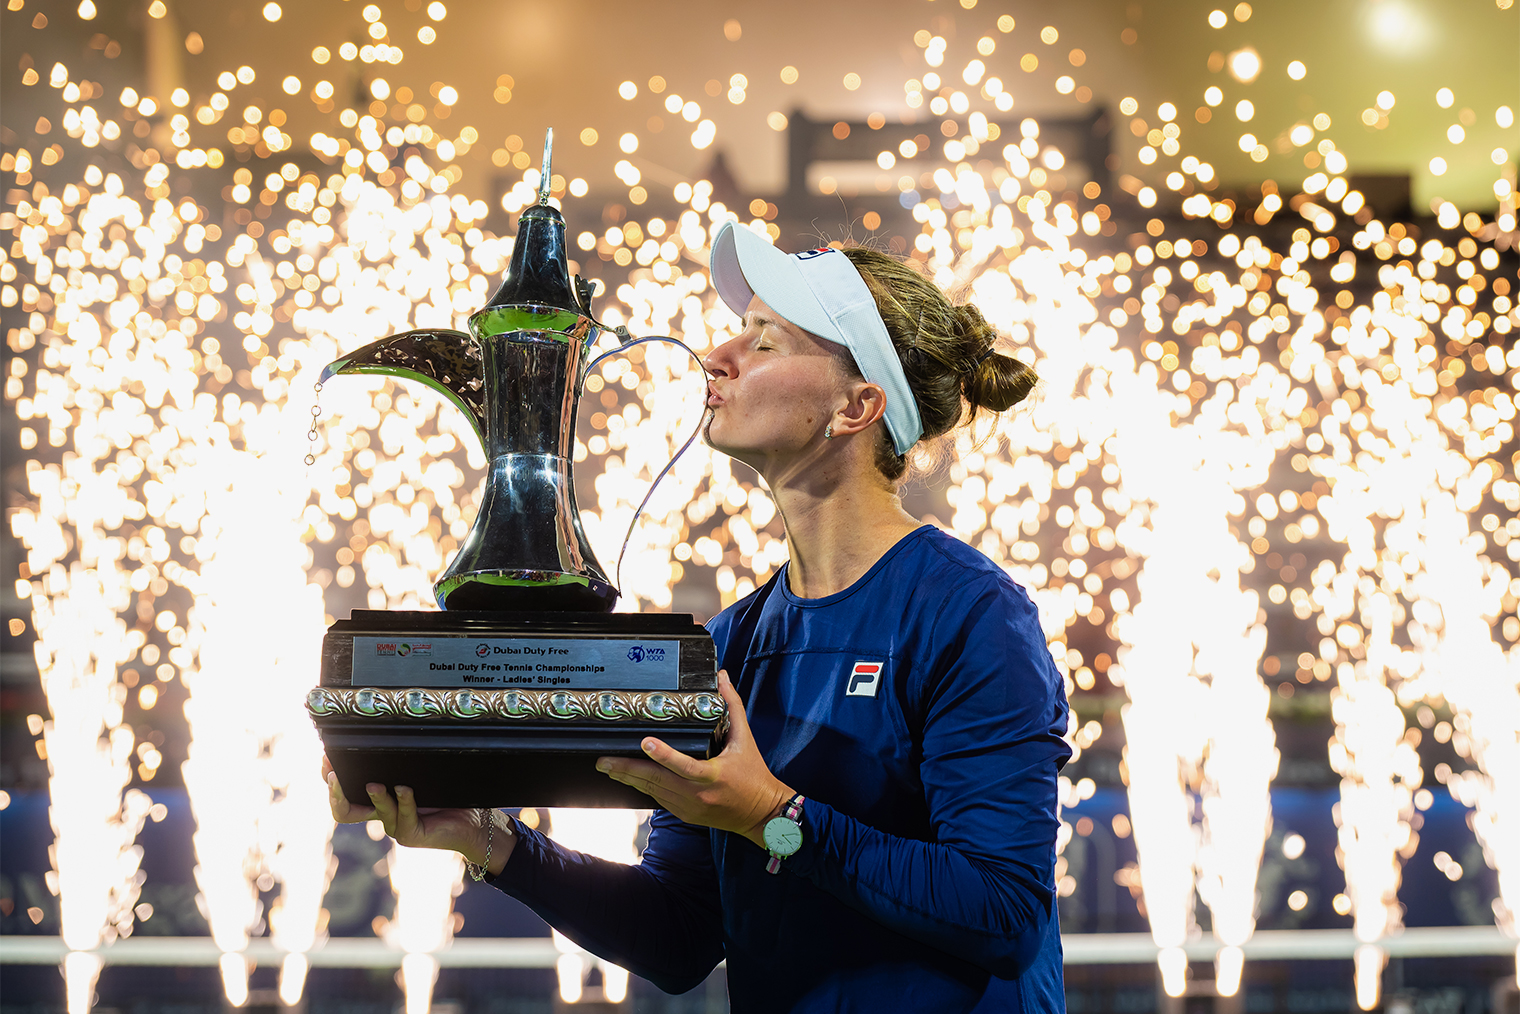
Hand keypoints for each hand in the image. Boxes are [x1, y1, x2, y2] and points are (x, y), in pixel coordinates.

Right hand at [321, 755, 514, 873]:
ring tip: (374, 784)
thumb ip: (401, 764)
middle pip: (344, 811)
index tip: (327, 758)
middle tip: (334, 774)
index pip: (344, 795)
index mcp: (379, 801)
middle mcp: (383, 815)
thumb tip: (387, 734)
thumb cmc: (447, 794)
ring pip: (377, 811)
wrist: (473, 819)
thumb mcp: (420, 775)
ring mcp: (396, 827)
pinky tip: (405, 788)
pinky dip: (404, 800)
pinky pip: (403, 817)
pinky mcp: (411, 835)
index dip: (331, 780)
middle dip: (336, 792)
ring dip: (375, 796)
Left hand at [596, 671, 790, 847]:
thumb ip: (733, 706)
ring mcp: (690, 807)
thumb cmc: (754, 775)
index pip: (684, 765)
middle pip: (657, 780)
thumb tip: (723, 678)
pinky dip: (644, 787)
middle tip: (604, 760)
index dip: (663, 755)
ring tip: (608, 767)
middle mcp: (698, 793)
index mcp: (714, 774)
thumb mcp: (745, 739)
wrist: (762, 813)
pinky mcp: (686, 814)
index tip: (645, 743)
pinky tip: (629, 778)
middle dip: (627, 770)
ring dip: (630, 778)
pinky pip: (659, 799)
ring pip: (653, 791)